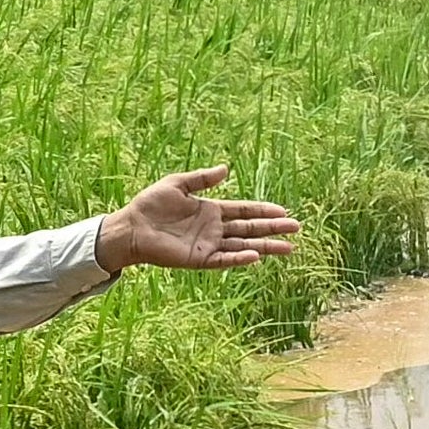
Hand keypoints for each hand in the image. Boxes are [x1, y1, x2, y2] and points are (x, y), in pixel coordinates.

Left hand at [95, 167, 300, 274]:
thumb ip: (202, 178)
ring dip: (265, 247)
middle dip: (273, 229)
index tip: (284, 212)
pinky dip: (239, 258)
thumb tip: (227, 168)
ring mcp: (208, 245)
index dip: (264, 211)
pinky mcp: (198, 259)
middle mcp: (214, 229)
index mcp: (211, 211)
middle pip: (250, 229)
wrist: (131, 226)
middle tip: (297, 228)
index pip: (244, 210)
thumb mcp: (178, 184)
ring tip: (288, 248)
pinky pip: (223, 259)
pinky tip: (255, 255)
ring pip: (243, 245)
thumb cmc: (150, 205)